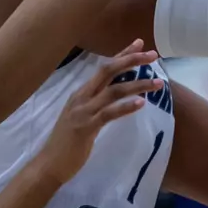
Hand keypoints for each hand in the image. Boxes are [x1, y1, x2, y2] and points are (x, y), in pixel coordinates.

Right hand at [33, 42, 162, 186]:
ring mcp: (83, 111)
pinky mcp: (86, 127)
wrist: (49, 163)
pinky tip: (141, 104)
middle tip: (153, 55)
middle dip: (131, 60)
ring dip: (138, 85)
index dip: (122, 54)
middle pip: (108, 71)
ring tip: (158, 84)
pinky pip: (109, 113)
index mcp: (81, 93)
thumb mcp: (82, 116)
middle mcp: (81, 97)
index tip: (140, 44)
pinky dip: (126, 107)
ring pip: (113, 91)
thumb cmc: (67, 142)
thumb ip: (96, 104)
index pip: (104, 68)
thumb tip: (116, 94)